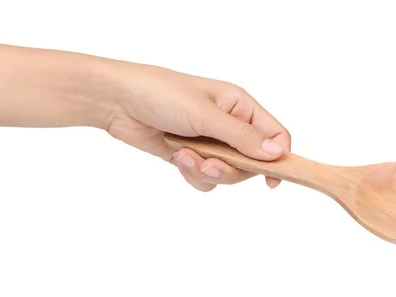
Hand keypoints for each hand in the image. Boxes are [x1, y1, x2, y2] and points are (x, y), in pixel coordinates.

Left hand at [104, 65, 290, 191]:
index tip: (271, 180)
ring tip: (184, 157)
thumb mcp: (205, 114)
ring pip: (227, 173)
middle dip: (230, 169)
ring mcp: (210, 141)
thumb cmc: (161, 93)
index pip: (274, 134)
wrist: (117, 101)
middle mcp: (229, 124)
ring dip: (206, 171)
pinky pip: (205, 178)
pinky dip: (192, 173)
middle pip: (251, 162)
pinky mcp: (191, 155)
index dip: (278, 157)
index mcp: (239, 106)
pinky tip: (176, 156)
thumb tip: (276, 154)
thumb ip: (241, 136)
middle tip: (208, 164)